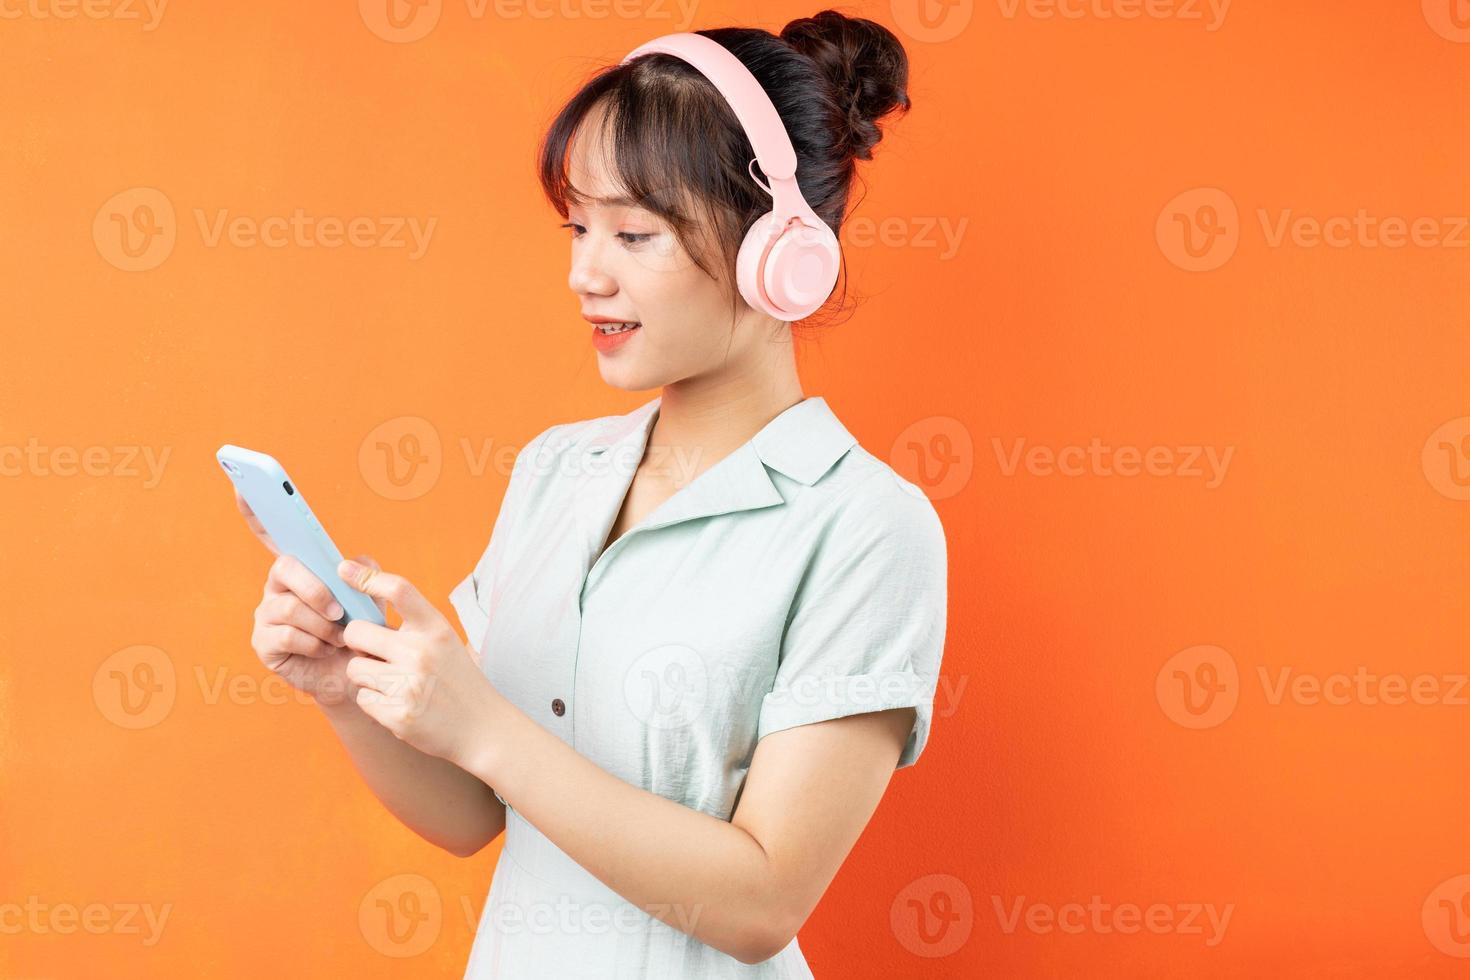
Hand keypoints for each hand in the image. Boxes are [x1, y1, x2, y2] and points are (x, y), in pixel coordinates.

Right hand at [238, 488, 387, 705]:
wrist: (360, 676)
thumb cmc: (363, 633)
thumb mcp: (372, 599)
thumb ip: (365, 572)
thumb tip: (350, 563)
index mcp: (302, 569)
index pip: (274, 535)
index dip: (256, 512)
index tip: (244, 487)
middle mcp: (278, 587)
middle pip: (284, 568)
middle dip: (314, 589)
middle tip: (339, 611)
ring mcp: (267, 615)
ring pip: (287, 606)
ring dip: (322, 625)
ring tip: (338, 638)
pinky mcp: (264, 644)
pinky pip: (284, 635)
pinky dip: (312, 644)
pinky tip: (322, 650)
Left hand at [336, 559, 506, 768]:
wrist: (482, 727)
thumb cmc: (456, 679)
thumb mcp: (443, 640)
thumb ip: (411, 623)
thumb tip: (362, 596)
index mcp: (436, 628)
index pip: (398, 590)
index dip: (367, 577)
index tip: (344, 569)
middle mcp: (421, 653)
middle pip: (357, 632)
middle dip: (358, 644)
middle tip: (378, 655)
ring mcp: (409, 685)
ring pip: (354, 668)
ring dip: (366, 676)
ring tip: (395, 684)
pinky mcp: (397, 714)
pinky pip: (362, 699)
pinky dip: (375, 702)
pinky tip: (399, 705)